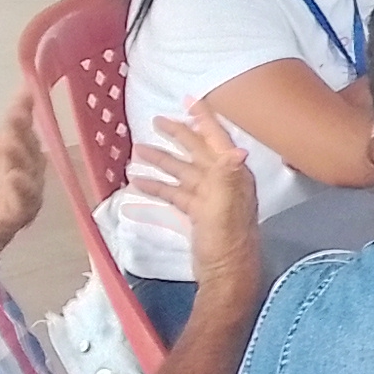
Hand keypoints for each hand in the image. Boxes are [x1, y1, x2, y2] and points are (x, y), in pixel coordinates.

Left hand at [0, 78, 46, 262]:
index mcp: (15, 147)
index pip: (22, 122)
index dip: (25, 107)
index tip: (27, 88)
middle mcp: (26, 165)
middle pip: (28, 145)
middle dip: (23, 130)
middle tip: (17, 114)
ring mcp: (26, 189)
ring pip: (29, 170)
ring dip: (21, 156)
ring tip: (11, 143)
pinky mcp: (19, 213)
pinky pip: (24, 200)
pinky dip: (22, 189)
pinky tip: (14, 178)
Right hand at [129, 103, 256, 298]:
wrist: (225, 273)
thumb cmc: (227, 238)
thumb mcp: (226, 205)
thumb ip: (228, 175)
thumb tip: (237, 149)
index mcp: (231, 174)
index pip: (216, 138)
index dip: (204, 118)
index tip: (189, 99)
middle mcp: (223, 181)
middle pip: (197, 151)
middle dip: (178, 134)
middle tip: (155, 120)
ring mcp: (209, 198)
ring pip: (182, 172)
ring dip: (162, 160)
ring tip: (137, 150)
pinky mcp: (197, 214)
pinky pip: (176, 194)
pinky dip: (158, 187)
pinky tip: (137, 182)